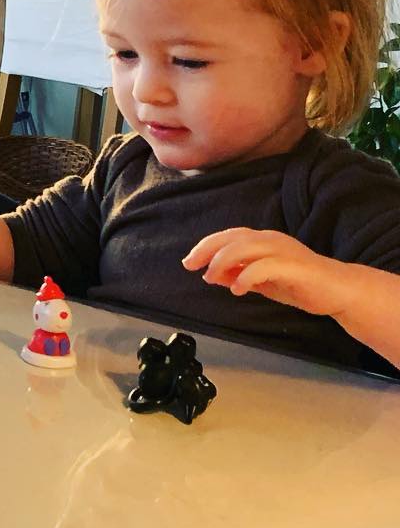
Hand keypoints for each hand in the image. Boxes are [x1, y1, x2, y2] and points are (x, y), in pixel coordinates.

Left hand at [183, 228, 355, 317]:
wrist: (339, 291)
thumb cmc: (300, 284)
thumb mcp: (262, 281)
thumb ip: (239, 276)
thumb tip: (213, 275)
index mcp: (263, 240)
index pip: (229, 236)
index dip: (206, 246)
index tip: (189, 261)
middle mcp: (272, 240)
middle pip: (232, 237)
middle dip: (207, 250)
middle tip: (190, 265)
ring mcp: (284, 251)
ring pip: (246, 247)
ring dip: (223, 261)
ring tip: (211, 277)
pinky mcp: (295, 266)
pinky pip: (265, 266)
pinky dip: (247, 276)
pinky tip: (238, 288)